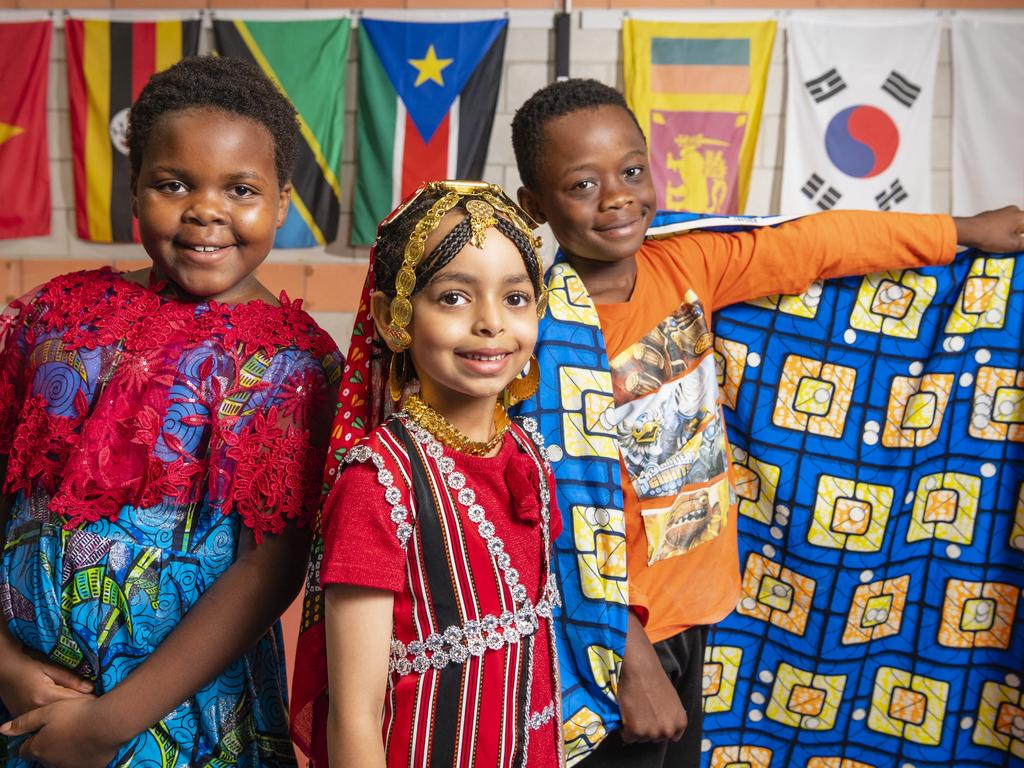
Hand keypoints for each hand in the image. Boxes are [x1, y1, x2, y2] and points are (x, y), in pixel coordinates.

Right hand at [0, 642, 93, 717]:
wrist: (2, 667)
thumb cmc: (27, 662)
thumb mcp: (50, 667)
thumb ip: (70, 679)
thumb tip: (91, 688)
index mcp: (44, 696)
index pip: (74, 702)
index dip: (90, 701)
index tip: (103, 700)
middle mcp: (35, 710)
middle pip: (66, 714)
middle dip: (81, 710)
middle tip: (97, 707)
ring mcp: (27, 716)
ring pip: (54, 720)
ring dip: (69, 715)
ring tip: (82, 710)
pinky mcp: (22, 718)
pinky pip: (43, 722)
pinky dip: (55, 718)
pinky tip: (65, 714)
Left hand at [0, 697, 122, 767]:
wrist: (109, 722)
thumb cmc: (76, 713)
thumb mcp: (47, 711)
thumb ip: (24, 722)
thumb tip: (3, 730)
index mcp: (38, 748)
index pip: (25, 750)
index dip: (32, 739)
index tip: (43, 730)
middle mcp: (51, 762)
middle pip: (45, 756)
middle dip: (50, 745)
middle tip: (64, 728)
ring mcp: (71, 767)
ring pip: (63, 760)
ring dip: (66, 751)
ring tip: (79, 734)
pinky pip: (83, 763)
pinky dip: (84, 755)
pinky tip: (92, 742)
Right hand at [617, 610, 686, 742]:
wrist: (640, 668)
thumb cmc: (654, 678)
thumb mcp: (672, 700)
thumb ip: (670, 716)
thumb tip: (661, 725)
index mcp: (680, 722)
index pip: (672, 736)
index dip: (660, 726)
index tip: (653, 717)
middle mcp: (668, 730)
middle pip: (654, 738)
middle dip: (647, 727)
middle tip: (640, 710)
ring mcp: (652, 732)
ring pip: (640, 738)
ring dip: (635, 728)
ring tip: (633, 709)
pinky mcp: (636, 731)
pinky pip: (627, 737)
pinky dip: (624, 728)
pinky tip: (626, 712)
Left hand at [953, 205, 1023, 252]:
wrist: (968, 231)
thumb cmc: (989, 236)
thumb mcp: (1014, 245)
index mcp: (1022, 216)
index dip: (1022, 240)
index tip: (1019, 244)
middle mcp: (1014, 211)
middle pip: (1023, 225)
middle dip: (1020, 236)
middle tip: (1016, 246)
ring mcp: (1002, 212)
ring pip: (1014, 224)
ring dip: (1013, 234)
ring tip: (1006, 244)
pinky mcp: (992, 215)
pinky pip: (1004, 224)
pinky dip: (1004, 231)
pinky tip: (998, 239)